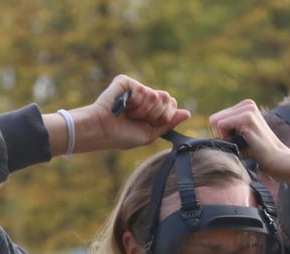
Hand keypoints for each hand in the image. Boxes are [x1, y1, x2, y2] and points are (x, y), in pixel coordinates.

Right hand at [45, 74, 190, 154]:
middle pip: (167, 98)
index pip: (172, 104)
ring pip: (157, 95)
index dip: (166, 116)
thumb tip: (188, 113)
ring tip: (130, 114)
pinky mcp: (125, 82)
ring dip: (144, 111)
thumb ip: (169, 123)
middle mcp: (145, 96)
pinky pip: (144, 90)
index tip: (152, 122)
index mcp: (151, 108)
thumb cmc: (122, 136)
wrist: (102, 131)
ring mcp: (135, 87)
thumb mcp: (150, 133)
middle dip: (156, 113)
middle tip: (139, 118)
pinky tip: (124, 106)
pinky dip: (136, 103)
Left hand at [208, 99, 289, 185]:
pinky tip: (242, 142)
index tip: (235, 142)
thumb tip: (206, 130)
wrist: (277, 160)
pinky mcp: (248, 116)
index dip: (220, 134)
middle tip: (238, 144)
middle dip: (221, 135)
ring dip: (224, 137)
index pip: (216, 118)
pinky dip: (227, 137)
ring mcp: (248, 108)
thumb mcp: (239, 136)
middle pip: (214, 119)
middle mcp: (247, 104)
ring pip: (215, 121)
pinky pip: (221, 125)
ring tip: (241, 143)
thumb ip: (226, 129)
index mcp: (245, 106)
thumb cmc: (257, 153)